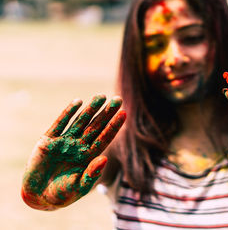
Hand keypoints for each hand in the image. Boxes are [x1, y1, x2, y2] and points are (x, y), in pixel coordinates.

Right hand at [21, 95, 125, 209]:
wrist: (38, 197)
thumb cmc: (62, 194)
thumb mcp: (79, 186)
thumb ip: (92, 173)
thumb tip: (104, 159)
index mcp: (90, 156)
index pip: (106, 137)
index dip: (115, 125)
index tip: (124, 113)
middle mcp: (79, 145)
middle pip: (96, 126)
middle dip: (107, 113)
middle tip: (118, 99)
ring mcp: (65, 141)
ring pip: (81, 121)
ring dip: (91, 109)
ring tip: (101, 96)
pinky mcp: (48, 140)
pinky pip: (60, 123)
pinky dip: (68, 113)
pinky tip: (78, 102)